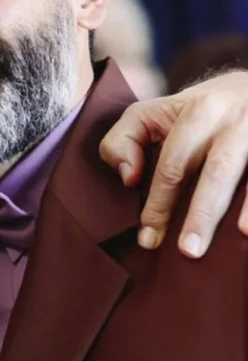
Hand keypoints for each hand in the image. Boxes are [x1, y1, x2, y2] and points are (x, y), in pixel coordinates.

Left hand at [99, 71, 247, 257]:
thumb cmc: (197, 109)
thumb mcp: (153, 112)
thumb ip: (124, 140)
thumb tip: (129, 178)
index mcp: (198, 111)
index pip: (173, 165)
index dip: (159, 204)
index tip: (149, 238)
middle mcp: (234, 120)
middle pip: (217, 172)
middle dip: (201, 213)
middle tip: (188, 251)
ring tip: (241, 238)